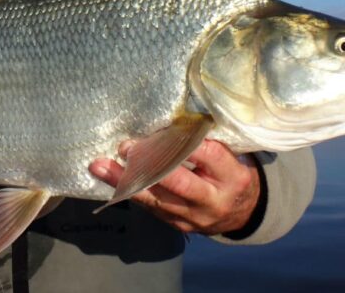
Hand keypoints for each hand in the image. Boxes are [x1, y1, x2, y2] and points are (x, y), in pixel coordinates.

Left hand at [89, 139, 259, 234]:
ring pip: (156, 199)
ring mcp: (193, 217)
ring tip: (100, 166)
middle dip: (150, 164)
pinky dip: (130, 192)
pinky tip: (110, 179)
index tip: (161, 127)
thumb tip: (171, 120)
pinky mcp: (177, 225)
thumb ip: (208, 142)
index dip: (183, 141)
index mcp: (232, 177)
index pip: (208, 155)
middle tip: (125, 147)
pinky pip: (150, 208)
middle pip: (179, 183)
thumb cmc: (231, 173)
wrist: (244, 213)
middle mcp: (212, 200)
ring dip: (125, 182)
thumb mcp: (232, 156)